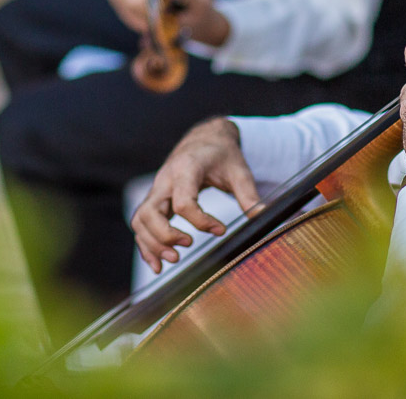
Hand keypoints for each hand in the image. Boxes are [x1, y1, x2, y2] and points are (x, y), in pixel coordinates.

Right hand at [130, 118, 261, 272]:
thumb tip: (264, 218)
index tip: (221, 230)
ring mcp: (157, 190)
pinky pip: (142, 223)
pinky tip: (158, 264)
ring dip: (152, 243)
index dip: (201, 221)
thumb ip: (249, 195)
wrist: (205, 140)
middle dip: (165, 235)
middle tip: (188, 246)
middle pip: (150, 212)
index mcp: (186, 169)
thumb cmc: (221, 154)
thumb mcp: (239, 170)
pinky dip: (146, 245)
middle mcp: (165, 180)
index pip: (183, 201)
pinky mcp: (156, 200)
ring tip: (174, 260)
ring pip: (141, 219)